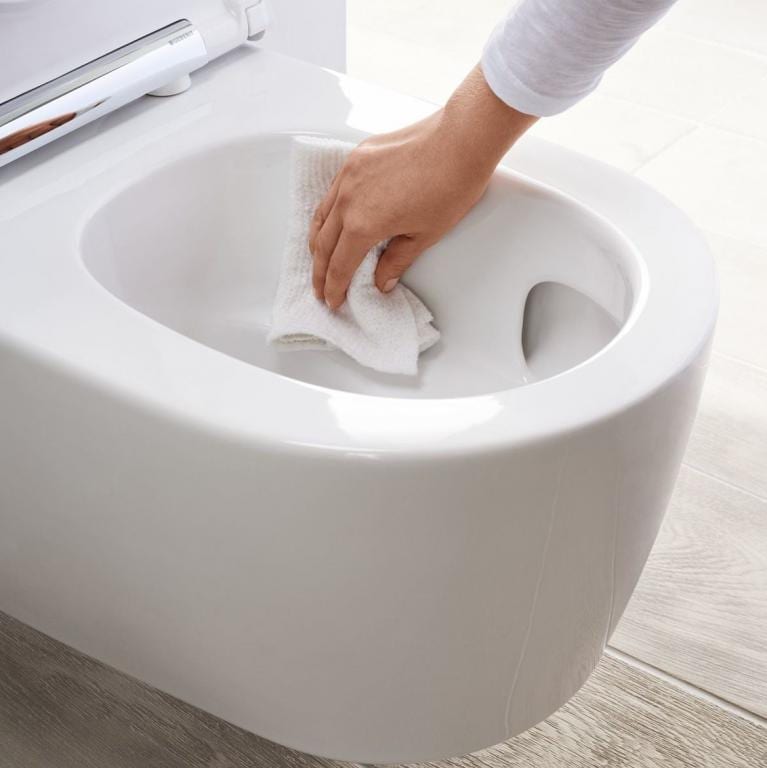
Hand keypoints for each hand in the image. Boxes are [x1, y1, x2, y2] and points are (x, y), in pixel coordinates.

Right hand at [309, 64, 536, 309]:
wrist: (461, 139)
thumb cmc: (450, 185)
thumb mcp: (425, 235)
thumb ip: (397, 260)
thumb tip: (382, 280)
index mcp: (363, 223)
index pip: (340, 264)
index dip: (334, 287)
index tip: (333, 300)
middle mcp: (348, 198)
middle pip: (323, 243)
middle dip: (320, 270)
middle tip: (319, 289)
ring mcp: (349, 174)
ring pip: (322, 214)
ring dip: (317, 241)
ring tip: (318, 258)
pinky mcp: (357, 157)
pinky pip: (332, 191)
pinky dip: (327, 212)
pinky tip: (333, 220)